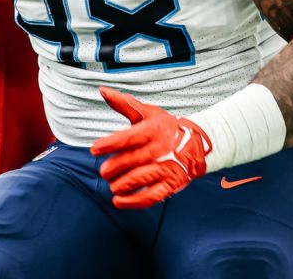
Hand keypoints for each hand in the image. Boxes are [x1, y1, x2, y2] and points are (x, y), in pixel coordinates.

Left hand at [90, 87, 211, 209]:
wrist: (198, 143)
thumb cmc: (167, 127)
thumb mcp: (148, 112)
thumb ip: (124, 104)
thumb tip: (102, 90)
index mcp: (152, 130)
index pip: (127, 138)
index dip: (108, 144)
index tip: (94, 149)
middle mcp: (159, 149)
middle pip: (130, 161)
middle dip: (113, 168)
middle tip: (104, 171)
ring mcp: (166, 168)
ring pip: (138, 179)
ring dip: (121, 185)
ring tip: (113, 185)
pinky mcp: (170, 184)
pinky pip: (150, 196)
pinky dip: (133, 202)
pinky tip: (119, 201)